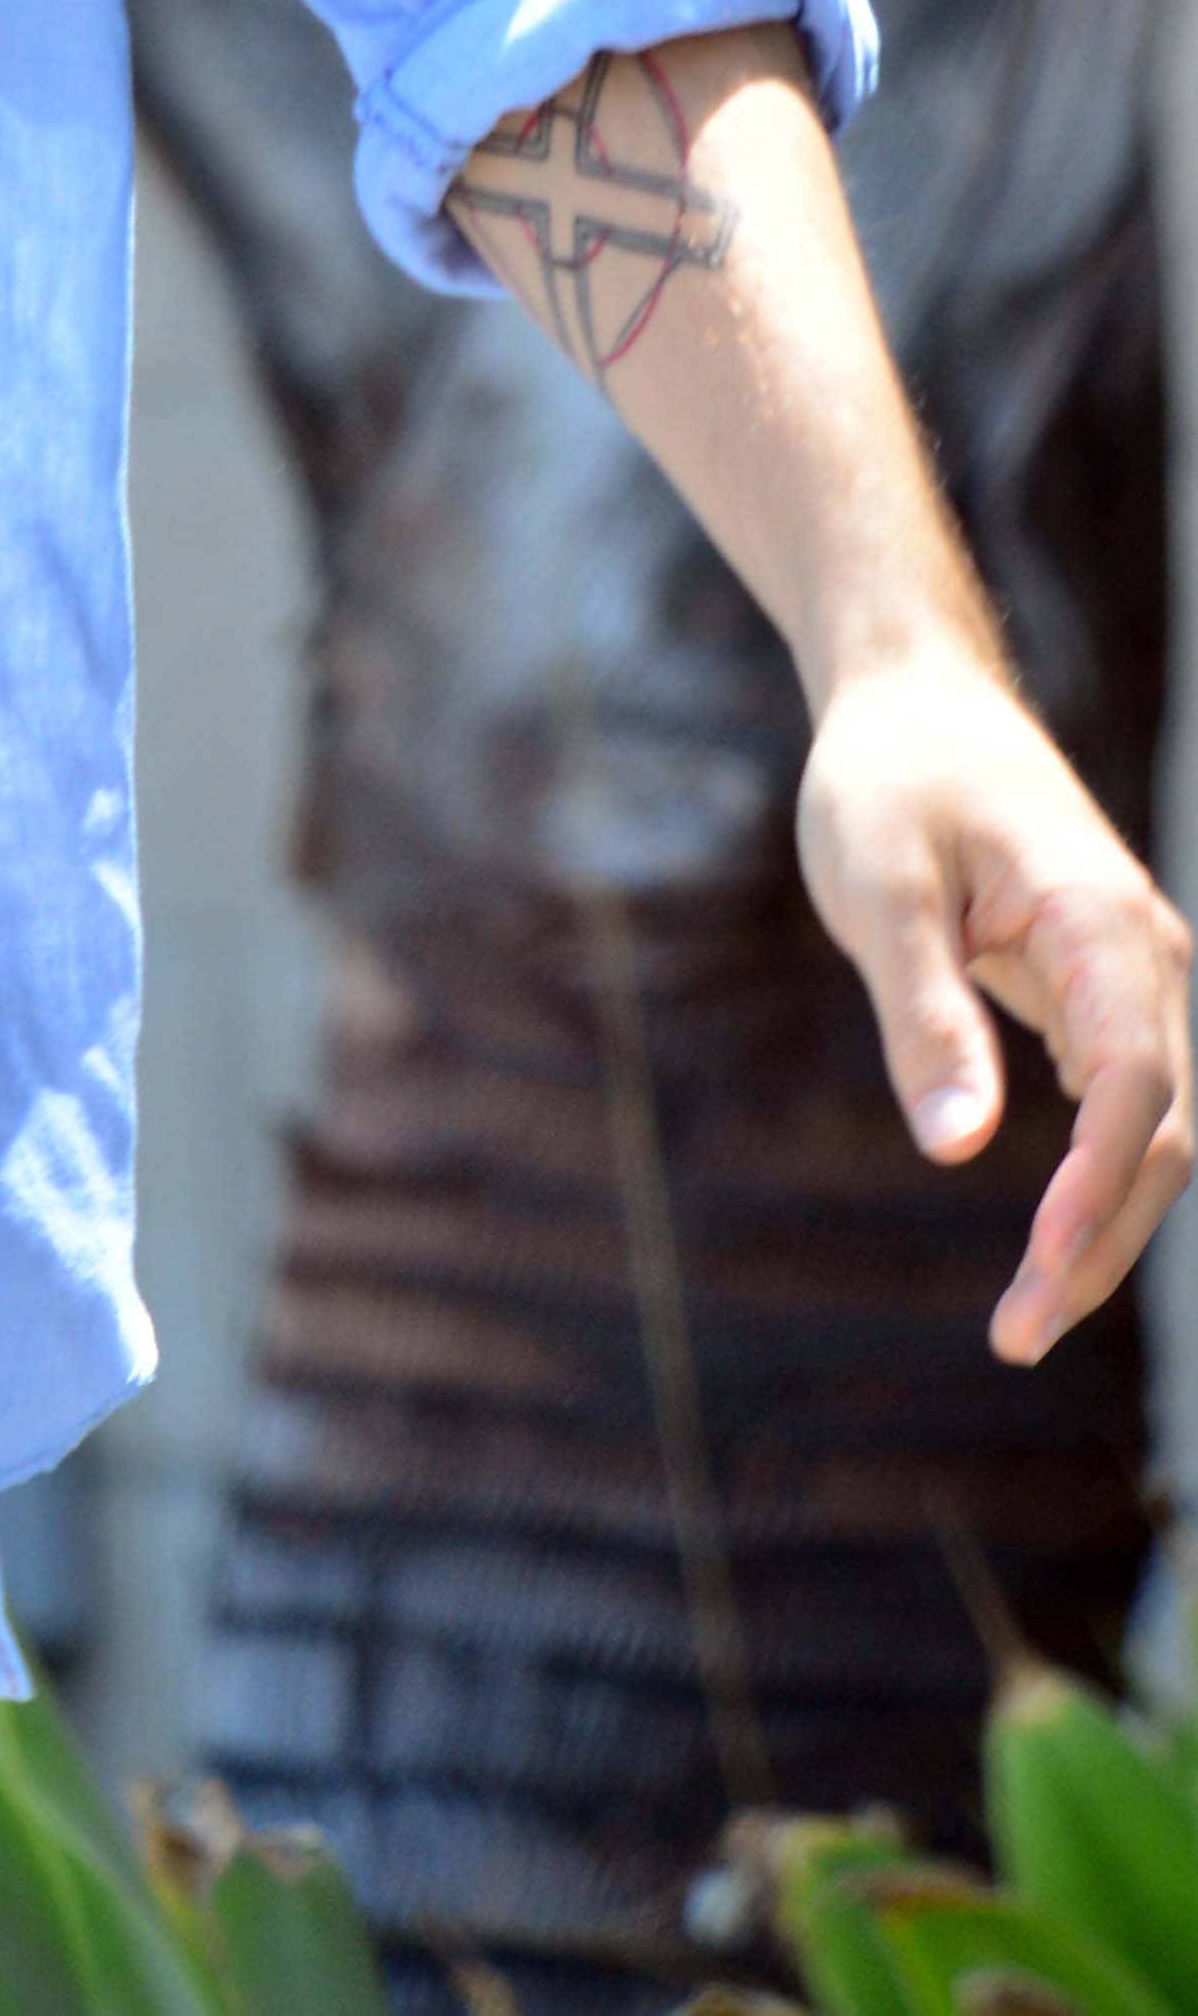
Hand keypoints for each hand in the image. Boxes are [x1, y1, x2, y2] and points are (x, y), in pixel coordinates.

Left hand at [798, 640, 1194, 1362]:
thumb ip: (921, 1010)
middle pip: (1161, 1131)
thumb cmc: (889, 780)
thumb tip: (957, 1145)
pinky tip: (1048, 1247)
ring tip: (1024, 1317)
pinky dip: (1097, 1183)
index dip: (1097, 1189)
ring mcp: (1135, 979)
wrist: (917, 703)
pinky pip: (1125, 1107)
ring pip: (1155, 1130)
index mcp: (1101, 925)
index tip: (1041, 1271)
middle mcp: (1147, 958)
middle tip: (1015, 1336)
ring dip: (1104, 1226)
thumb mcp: (877, 882)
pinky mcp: (1105, 996)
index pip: (1134, 1085)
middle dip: (1102, 1242)